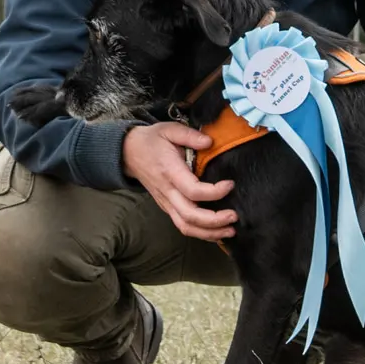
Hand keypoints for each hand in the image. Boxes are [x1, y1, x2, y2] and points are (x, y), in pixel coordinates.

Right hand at [122, 122, 236, 241]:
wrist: (129, 152)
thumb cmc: (152, 140)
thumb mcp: (169, 130)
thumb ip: (189, 135)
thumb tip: (210, 142)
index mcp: (170, 172)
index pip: (192, 190)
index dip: (214, 192)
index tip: (230, 184)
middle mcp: (167, 192)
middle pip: (190, 216)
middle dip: (215, 220)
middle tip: (235, 216)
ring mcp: (166, 203)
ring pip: (186, 227)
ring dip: (209, 233)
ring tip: (230, 231)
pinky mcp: (167, 208)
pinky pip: (183, 226)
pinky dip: (201, 233)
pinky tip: (218, 232)